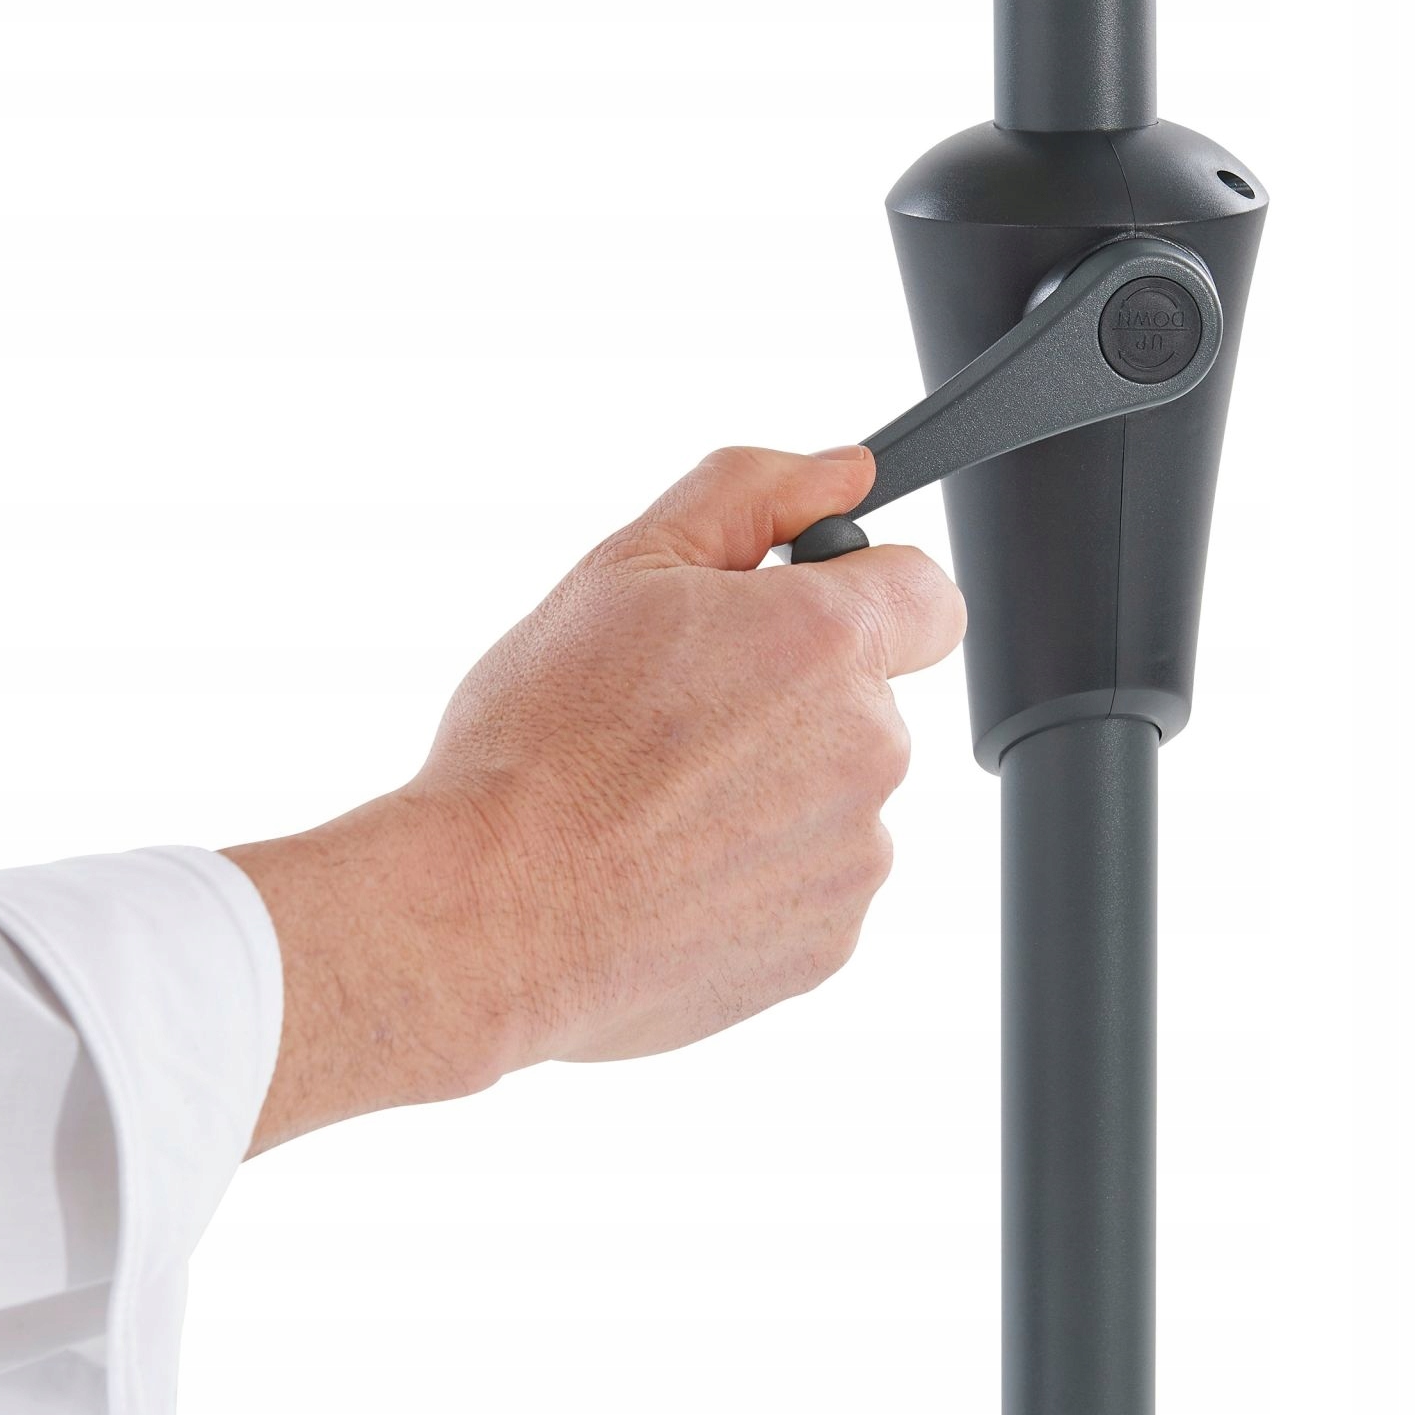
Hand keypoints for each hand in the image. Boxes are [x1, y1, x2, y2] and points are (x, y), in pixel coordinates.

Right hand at [224, 446, 964, 1150]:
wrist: (488, 918)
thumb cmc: (540, 745)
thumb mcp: (624, 567)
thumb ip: (752, 494)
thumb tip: (843, 472)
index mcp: (827, 642)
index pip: (926, 592)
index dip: (861, 591)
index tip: (793, 615)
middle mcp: (869, 749)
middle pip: (869, 698)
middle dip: (794, 694)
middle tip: (677, 716)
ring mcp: (856, 855)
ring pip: (841, 792)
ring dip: (778, 787)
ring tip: (659, 804)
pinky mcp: (830, 942)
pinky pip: (816, 879)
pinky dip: (761, 871)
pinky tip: (670, 868)